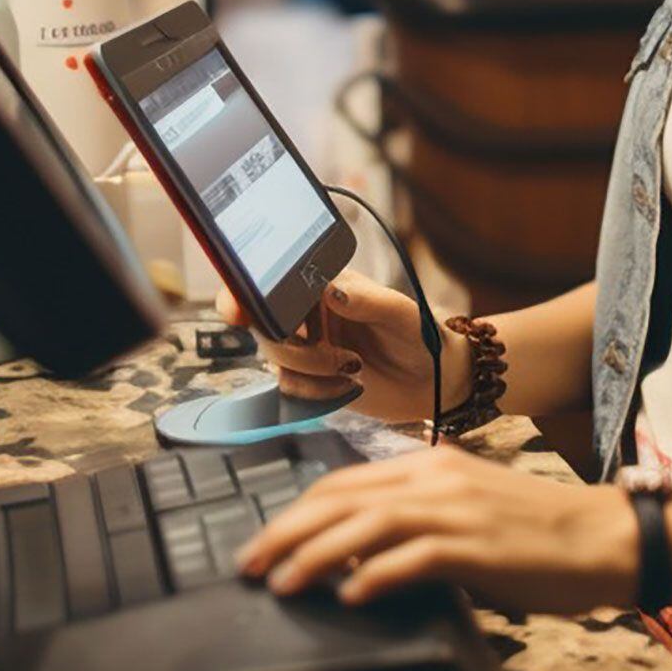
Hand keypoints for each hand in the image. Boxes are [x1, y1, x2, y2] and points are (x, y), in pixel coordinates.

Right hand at [214, 269, 466, 424]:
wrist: (434, 381)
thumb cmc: (422, 336)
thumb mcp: (402, 314)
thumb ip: (370, 300)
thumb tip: (331, 290)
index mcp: (326, 283)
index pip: (275, 279)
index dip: (245, 290)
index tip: (238, 308)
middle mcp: (310, 312)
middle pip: (263, 321)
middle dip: (283, 340)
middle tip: (318, 350)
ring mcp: (307, 346)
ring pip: (275, 357)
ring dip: (308, 368)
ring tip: (353, 366)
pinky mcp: (311, 380)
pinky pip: (290, 387)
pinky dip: (315, 391)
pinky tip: (348, 385)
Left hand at [235, 444, 638, 612]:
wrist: (599, 536)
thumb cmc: (534, 531)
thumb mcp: (466, 506)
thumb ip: (417, 516)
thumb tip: (358, 550)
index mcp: (429, 463)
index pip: (345, 480)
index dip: (297, 511)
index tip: (264, 542)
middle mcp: (435, 476)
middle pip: (342, 496)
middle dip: (286, 531)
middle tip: (248, 565)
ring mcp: (455, 508)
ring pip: (365, 522)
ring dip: (313, 554)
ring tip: (280, 584)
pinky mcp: (475, 544)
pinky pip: (411, 557)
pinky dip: (374, 574)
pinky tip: (349, 595)